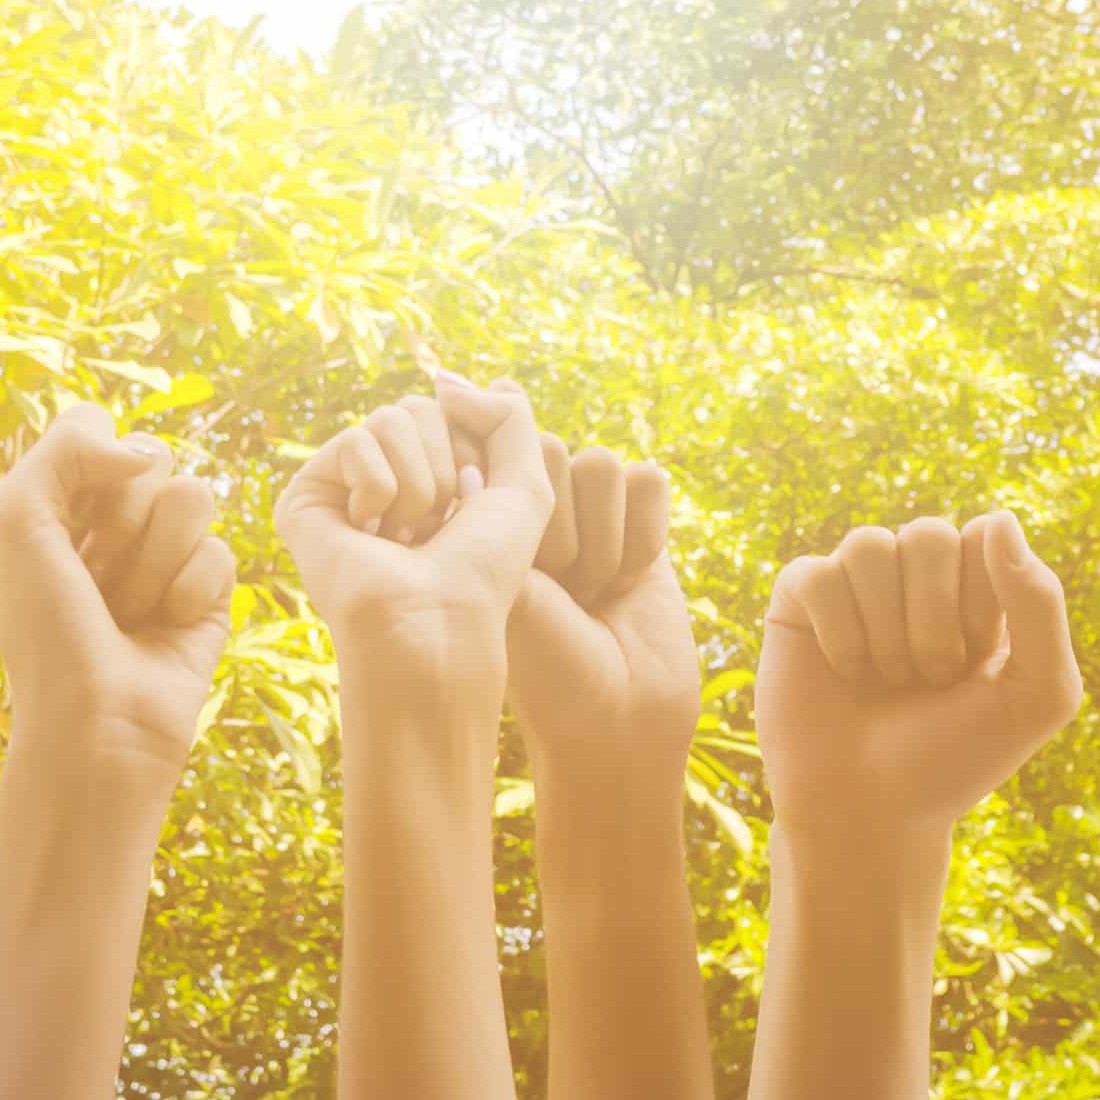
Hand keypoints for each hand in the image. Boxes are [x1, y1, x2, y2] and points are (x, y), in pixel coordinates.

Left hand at [0, 403, 237, 780]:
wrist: (94, 725)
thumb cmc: (44, 629)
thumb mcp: (16, 517)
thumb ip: (67, 446)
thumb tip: (144, 453)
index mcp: (60, 503)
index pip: (99, 426)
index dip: (89, 466)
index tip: (63, 526)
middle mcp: (112, 526)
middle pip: (153, 456)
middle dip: (123, 518)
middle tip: (94, 579)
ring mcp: (164, 558)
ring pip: (195, 496)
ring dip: (155, 558)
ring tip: (129, 610)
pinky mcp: (210, 595)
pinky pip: (221, 551)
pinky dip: (188, 593)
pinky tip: (165, 630)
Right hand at [277, 375, 554, 707]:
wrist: (435, 624)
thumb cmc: (483, 570)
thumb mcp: (524, 482)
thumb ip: (506, 413)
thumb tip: (439, 376)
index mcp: (431, 473)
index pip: (451, 408)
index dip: (475, 451)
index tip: (472, 506)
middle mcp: (386, 476)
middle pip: (419, 406)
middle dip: (446, 463)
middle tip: (436, 524)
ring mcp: (344, 485)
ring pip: (389, 418)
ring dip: (417, 482)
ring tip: (405, 533)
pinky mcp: (306, 496)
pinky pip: (354, 440)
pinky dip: (378, 487)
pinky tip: (368, 533)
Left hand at [509, 437, 695, 787]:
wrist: (613, 719)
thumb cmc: (542, 664)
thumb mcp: (501, 569)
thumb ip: (486, 477)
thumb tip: (450, 379)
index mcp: (488, 512)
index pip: (501, 450)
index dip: (512, 505)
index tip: (515, 571)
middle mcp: (539, 503)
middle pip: (552, 451)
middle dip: (559, 533)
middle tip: (559, 595)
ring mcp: (594, 512)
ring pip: (603, 465)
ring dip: (601, 542)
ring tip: (592, 596)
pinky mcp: (645, 524)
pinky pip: (649, 481)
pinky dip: (642, 539)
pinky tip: (629, 586)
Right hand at [756, 512, 1081, 833]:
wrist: (871, 814)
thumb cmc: (955, 758)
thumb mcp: (1035, 695)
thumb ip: (1040, 604)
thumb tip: (1000, 518)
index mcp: (977, 588)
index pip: (986, 534)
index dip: (982, 600)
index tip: (978, 661)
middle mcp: (916, 577)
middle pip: (929, 533)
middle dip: (934, 619)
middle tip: (931, 679)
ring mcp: (856, 584)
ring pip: (869, 545)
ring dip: (885, 630)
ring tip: (887, 678)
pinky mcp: (800, 600)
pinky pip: (817, 574)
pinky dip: (838, 633)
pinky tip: (844, 672)